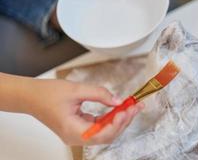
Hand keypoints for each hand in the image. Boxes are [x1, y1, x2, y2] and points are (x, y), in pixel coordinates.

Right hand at [0, 73, 142, 145]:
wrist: (31, 96)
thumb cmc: (47, 94)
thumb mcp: (76, 90)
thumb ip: (99, 94)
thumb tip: (117, 100)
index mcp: (73, 131)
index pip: (102, 134)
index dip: (118, 123)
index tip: (127, 109)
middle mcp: (76, 137)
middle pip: (107, 135)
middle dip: (124, 121)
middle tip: (136, 106)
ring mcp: (78, 134)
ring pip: (105, 132)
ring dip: (119, 120)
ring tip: (131, 107)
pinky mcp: (80, 128)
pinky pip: (100, 127)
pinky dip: (111, 118)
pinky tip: (119, 109)